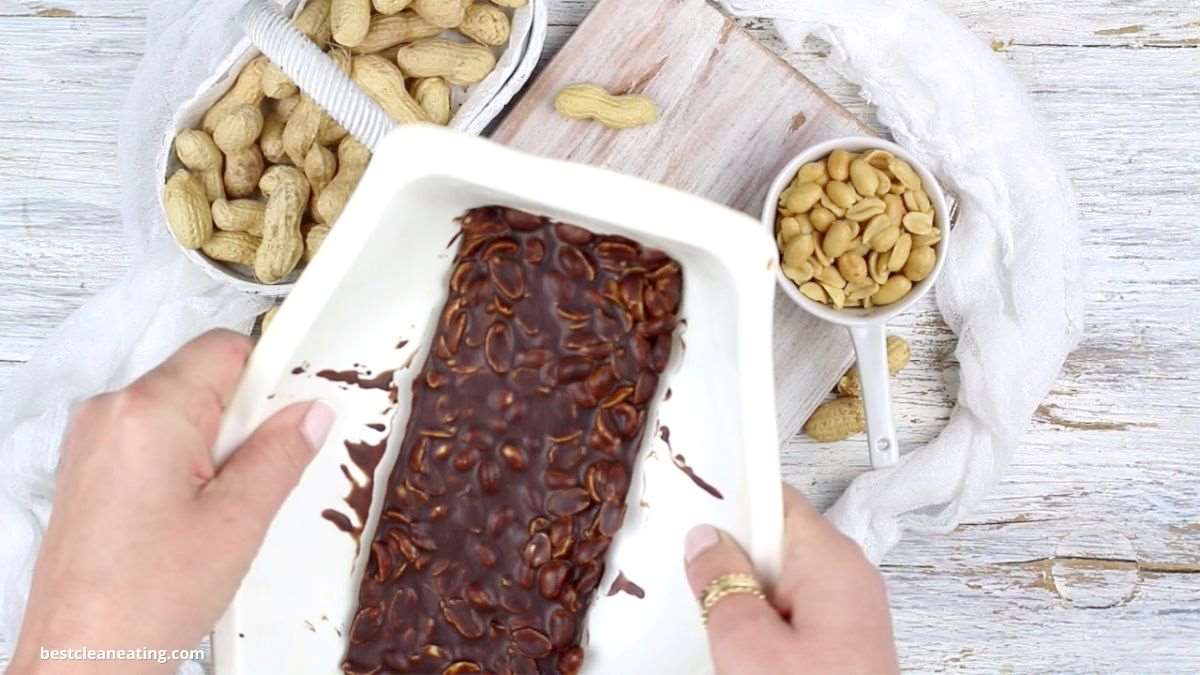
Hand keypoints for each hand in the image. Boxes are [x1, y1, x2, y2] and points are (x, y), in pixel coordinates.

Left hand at [10, 330, 335, 673]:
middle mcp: (111, 413)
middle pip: (203, 376)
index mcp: (149, 412)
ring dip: (217, 442)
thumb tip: (309, 415)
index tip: (298, 406)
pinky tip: (197, 513)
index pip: (226, 348)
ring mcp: (93, 440)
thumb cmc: (142, 602)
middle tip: (260, 474)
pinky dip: (185, 461)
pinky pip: (153, 438)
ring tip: (224, 505)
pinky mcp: (89, 468)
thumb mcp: (239, 521)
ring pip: (181, 409)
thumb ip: (280, 454)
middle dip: (244, 416)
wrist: (80, 660)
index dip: (271, 375)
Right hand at [684, 484, 897, 674]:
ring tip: (715, 625)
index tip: (690, 502)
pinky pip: (788, 616)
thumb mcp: (747, 646)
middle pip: (775, 540)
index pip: (775, 497)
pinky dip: (757, 625)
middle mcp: (847, 580)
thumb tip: (705, 543)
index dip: (730, 497)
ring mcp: (845, 616)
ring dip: (740, 597)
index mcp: (832, 562)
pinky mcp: (838, 649)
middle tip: (693, 578)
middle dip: (730, 556)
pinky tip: (737, 650)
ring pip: (778, 582)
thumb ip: (721, 583)